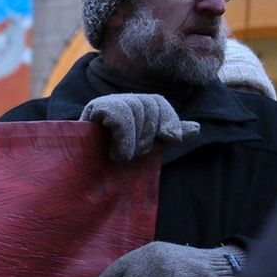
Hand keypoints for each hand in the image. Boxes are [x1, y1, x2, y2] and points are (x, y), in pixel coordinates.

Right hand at [79, 93, 199, 161]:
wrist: (80, 176)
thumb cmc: (111, 163)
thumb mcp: (144, 148)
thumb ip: (166, 136)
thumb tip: (197, 128)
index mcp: (131, 107)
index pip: (157, 101)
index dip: (169, 119)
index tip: (172, 139)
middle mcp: (117, 101)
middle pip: (148, 104)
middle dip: (149, 135)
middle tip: (135, 155)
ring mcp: (103, 104)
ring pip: (135, 109)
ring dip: (135, 141)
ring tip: (123, 157)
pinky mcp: (93, 111)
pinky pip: (120, 117)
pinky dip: (125, 138)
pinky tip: (119, 154)